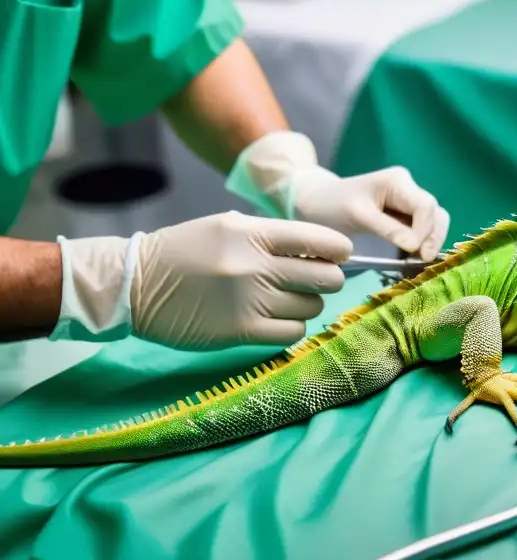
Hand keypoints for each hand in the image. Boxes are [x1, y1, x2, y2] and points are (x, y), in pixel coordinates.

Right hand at [51, 212, 351, 349]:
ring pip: (312, 308)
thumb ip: (274, 236)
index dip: (339, 251)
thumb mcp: (228, 226)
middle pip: (326, 279)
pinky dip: (290, 327)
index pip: (322, 242)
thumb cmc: (186, 251)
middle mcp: (255, 266)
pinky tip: (275, 320)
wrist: (135, 284)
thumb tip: (323, 251)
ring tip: (283, 300)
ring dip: (306, 305)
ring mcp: (249, 301)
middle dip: (328, 280)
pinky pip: (292, 333)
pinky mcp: (240, 332)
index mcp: (253, 233)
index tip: (336, 257)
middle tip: (311, 282)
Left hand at [225, 131, 449, 260]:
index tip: (416, 254)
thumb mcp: (356, 216)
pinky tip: (412, 261)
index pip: (425, 207)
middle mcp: (408, 188)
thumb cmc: (331, 205)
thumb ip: (387, 228)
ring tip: (417, 263)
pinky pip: (422, 230)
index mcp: (397, 181)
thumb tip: (414, 245)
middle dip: (432, 239)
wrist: (315, 203)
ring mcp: (407, 202)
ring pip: (434, 222)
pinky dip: (421, 246)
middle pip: (435, 214)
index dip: (425, 232)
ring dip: (429, 243)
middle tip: (420, 263)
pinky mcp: (404, 216)